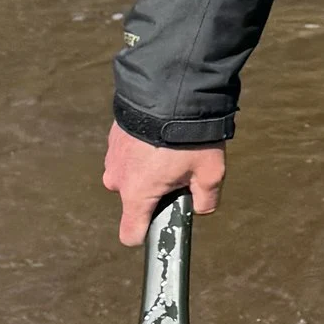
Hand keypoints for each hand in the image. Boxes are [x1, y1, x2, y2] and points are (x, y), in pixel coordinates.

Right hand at [102, 122, 225, 246]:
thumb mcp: (210, 173)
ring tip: (173, 148)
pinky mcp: (113, 136)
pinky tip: (162, 134)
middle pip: (135, 199)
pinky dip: (143, 149)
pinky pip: (128, 153)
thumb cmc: (189, 136)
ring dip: (148, 168)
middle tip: (181, 170)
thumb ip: (206, 200)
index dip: (145, 233)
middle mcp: (118, 179)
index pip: (130, 233)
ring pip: (131, 174)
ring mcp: (112, 156)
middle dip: (155, 191)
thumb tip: (200, 209)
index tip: (160, 223)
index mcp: (138, 194)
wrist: (169, 89)